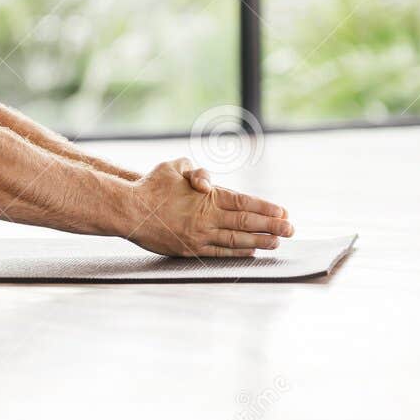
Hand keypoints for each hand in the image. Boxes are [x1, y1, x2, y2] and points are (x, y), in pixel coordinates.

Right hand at [123, 158, 292, 257]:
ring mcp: (199, 236)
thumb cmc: (151, 186)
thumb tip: (207, 182)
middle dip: (272, 226)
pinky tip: (251, 251)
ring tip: (277, 243)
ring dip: (260, 241)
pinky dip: (238, 252)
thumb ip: (196, 171)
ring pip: (236, 240)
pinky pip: (220, 252)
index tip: (283, 212)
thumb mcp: (174, 167)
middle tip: (291, 230)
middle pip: (246, 223)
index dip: (265, 208)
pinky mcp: (190, 249)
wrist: (128, 210)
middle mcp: (206, 217)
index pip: (244, 202)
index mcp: (206, 197)